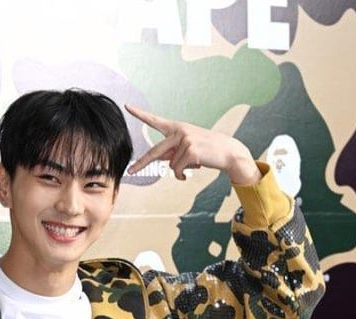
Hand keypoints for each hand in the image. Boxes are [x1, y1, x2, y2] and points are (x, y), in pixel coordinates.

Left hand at [125, 106, 259, 184]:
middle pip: (155, 152)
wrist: (228, 152)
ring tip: (195, 162)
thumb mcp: (186, 148)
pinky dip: (183, 174)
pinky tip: (196, 167)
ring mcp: (185, 140)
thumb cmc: (206, 150)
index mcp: (176, 127)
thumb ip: (171, 151)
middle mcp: (179, 131)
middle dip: (142, 163)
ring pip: (171, 165)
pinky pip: (178, 170)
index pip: (155, 120)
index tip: (127, 106)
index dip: (140, 114)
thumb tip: (157, 157)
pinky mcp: (191, 151)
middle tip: (130, 172)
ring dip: (180, 169)